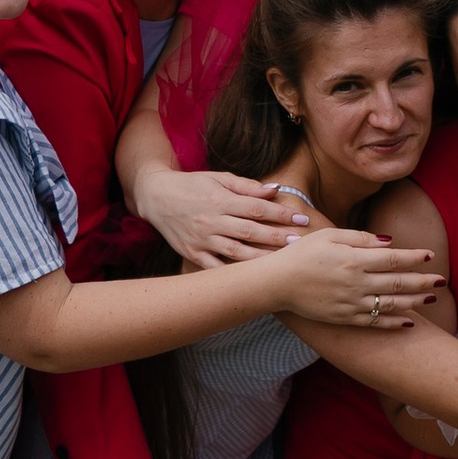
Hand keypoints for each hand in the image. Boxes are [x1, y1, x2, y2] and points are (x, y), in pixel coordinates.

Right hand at [145, 169, 313, 266]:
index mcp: (220, 200)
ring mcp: (201, 240)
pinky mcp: (192, 254)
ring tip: (283, 263)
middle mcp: (211, 221)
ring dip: (261, 258)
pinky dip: (232, 274)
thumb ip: (247, 186)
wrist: (155, 197)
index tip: (302, 218)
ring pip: (236, 253)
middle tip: (301, 243)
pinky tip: (252, 279)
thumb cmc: (192, 185)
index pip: (256, 208)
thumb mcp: (219, 178)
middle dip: (277, 238)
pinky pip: (215, 268)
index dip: (281, 213)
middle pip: (250, 232)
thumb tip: (276, 189)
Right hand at [274, 229, 443, 328]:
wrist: (276, 283)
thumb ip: (361, 238)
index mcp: (354, 259)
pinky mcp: (344, 318)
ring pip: (391, 304)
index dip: (415, 257)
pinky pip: (375, 322)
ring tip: (431, 298)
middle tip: (441, 280)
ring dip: (415, 302)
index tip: (430, 255)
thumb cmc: (302, 253)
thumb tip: (389, 242)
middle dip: (423, 281)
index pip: (394, 258)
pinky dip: (394, 322)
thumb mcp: (330, 235)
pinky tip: (410, 321)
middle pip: (398, 283)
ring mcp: (351, 303)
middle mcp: (357, 282)